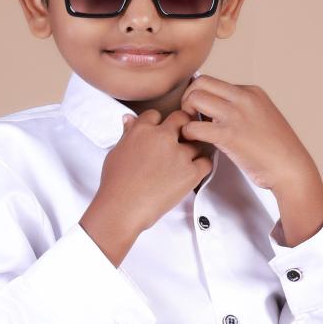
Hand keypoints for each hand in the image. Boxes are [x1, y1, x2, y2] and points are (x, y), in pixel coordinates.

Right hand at [97, 108, 214, 233]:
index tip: (158, 134)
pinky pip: (206, 162)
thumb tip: (128, 119)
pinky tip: (191, 172)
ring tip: (180, 164)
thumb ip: (127, 134)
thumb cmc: (116, 185)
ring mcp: (179, 155)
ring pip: (196, 142)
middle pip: (182, 119)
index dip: (158, 124)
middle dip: (181, 127)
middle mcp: (162, 138)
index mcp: (142, 130)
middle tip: (179, 140)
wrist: (122, 209)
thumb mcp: (116, 152)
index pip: (156, 114)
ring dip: (191, 151)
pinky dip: (201, 166)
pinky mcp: (191, 173)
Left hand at [179, 72, 322, 243]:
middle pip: (201, 82)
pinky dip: (188, 134)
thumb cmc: (276, 151)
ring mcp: (235, 115)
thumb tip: (219, 114)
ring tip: (191, 131)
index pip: (215, 82)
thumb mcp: (262, 117)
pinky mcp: (228, 135)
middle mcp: (242, 98)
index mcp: (251, 92)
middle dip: (188, 98)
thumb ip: (243, 111)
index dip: (202, 97)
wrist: (291, 168)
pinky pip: (194, 127)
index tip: (201, 114)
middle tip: (190, 118)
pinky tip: (194, 143)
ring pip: (195, 98)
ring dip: (185, 113)